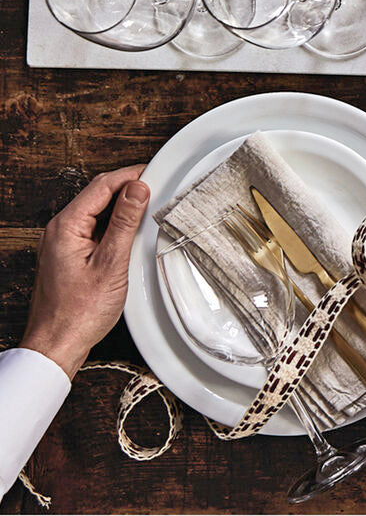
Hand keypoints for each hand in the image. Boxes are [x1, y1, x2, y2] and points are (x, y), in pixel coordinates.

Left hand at [20, 166, 150, 378]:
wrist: (57, 345)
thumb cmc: (79, 313)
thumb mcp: (111, 263)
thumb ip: (125, 222)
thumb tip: (137, 189)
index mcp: (65, 227)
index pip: (102, 185)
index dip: (131, 175)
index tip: (154, 172)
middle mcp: (58, 230)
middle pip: (97, 193)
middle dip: (127, 185)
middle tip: (156, 186)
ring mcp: (60, 242)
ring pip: (95, 209)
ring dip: (120, 203)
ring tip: (146, 206)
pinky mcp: (66, 254)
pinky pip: (91, 226)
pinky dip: (112, 220)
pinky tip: (129, 229)